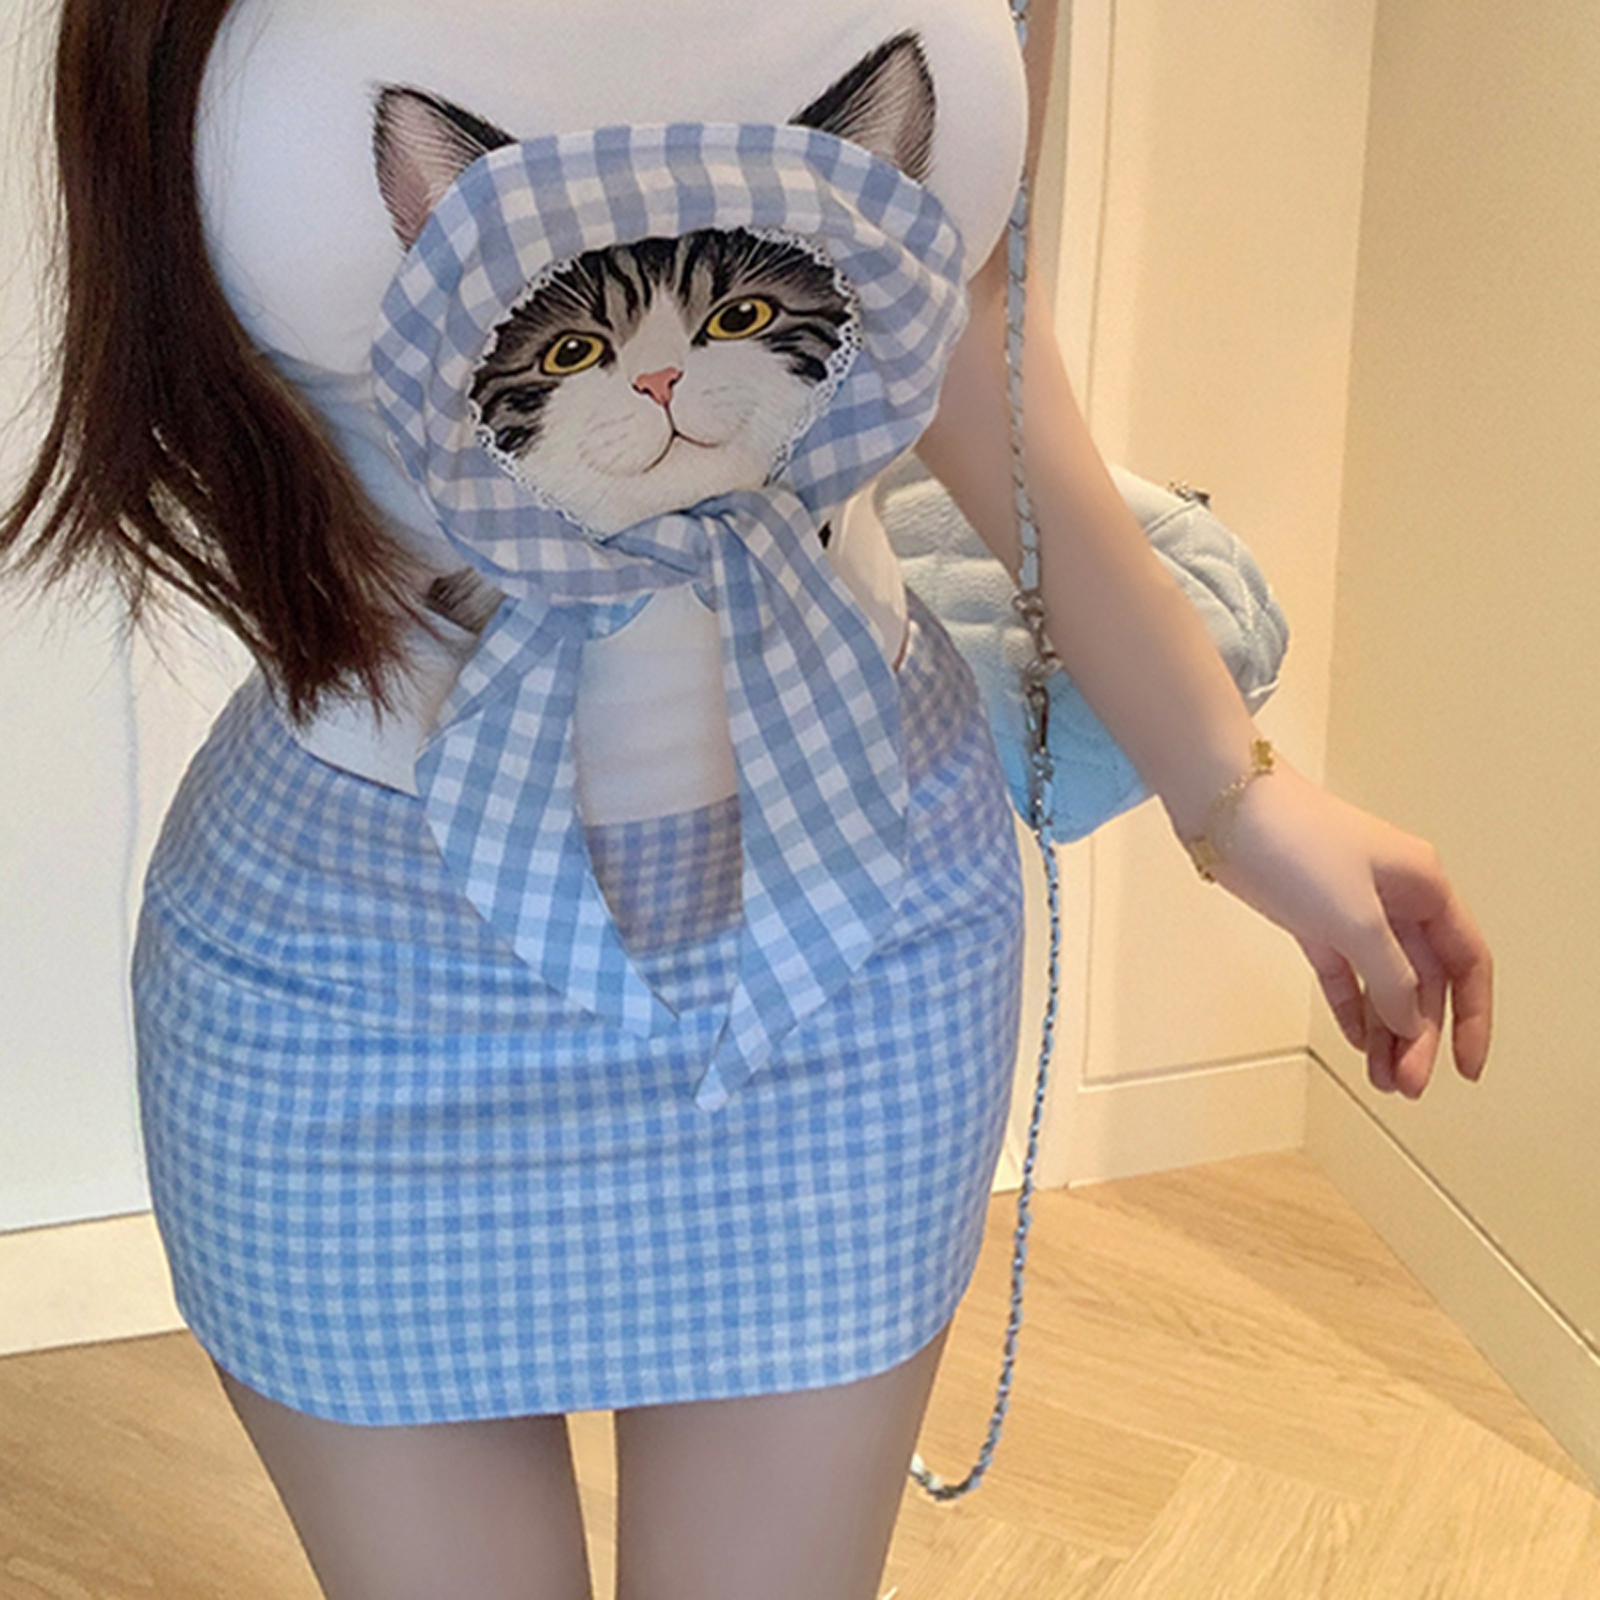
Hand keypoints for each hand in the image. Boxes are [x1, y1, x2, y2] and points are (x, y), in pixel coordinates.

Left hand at [1206, 757, 1492, 1097]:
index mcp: (1424, 887)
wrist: (1224, 808)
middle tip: (1407, 1086)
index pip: (1466, 961)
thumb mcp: (1355, 919)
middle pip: (1423, 980)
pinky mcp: (1311, 917)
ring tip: (1383, 1079)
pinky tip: (1359, 1042)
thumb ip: (1390, 976)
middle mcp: (1396, 898)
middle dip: (1420, 1036)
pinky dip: (1352, 1006)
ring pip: (1383, 981)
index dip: (1473, 1016)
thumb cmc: (1297, 844)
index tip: (1465, 1067)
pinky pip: (1344, 972)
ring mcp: (1352, 908)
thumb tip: (1412, 1022)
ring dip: (1387, 1030)